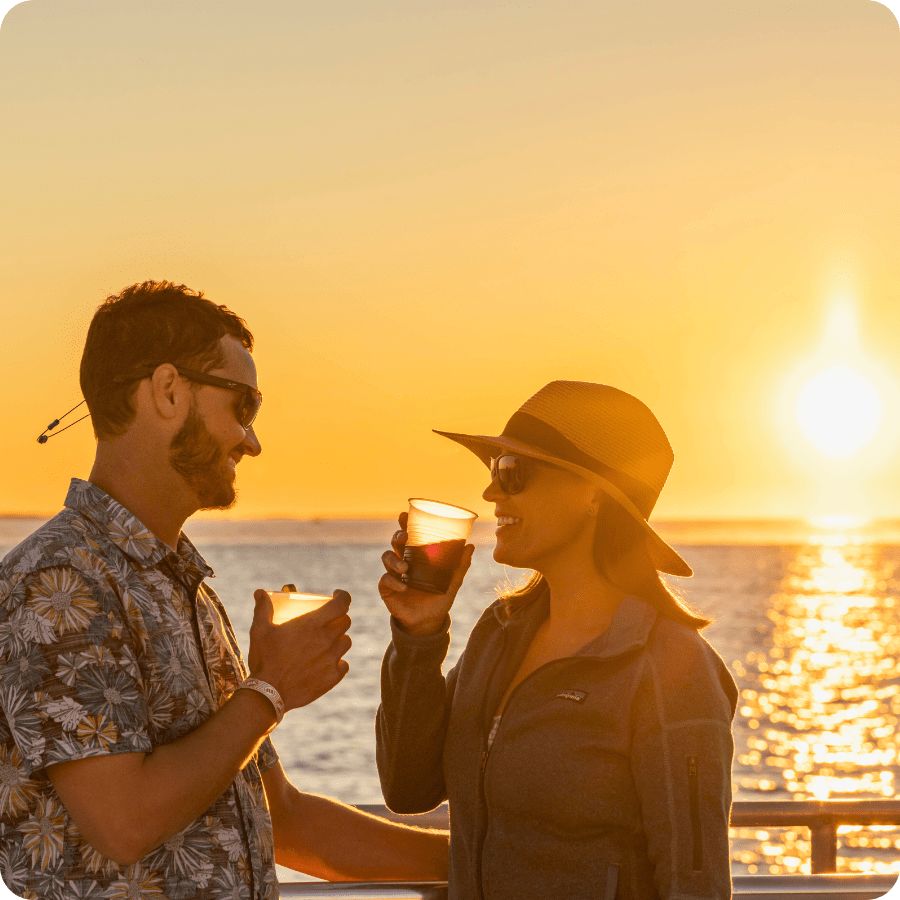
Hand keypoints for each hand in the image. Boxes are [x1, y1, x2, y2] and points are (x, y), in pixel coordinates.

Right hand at [248, 589, 351, 711]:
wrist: (268, 693)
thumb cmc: (265, 658)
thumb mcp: (260, 630)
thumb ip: (263, 608)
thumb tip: (260, 592)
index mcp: (313, 624)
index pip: (342, 604)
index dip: (343, 596)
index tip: (337, 595)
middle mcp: (327, 640)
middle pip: (346, 622)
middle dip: (339, 617)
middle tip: (327, 621)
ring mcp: (332, 659)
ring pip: (346, 642)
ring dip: (339, 639)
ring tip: (326, 642)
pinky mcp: (332, 677)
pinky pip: (344, 665)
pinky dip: (338, 662)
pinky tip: (327, 662)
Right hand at [378, 511, 473, 637]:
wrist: (428, 622)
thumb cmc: (439, 598)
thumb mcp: (452, 582)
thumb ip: (460, 566)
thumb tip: (470, 546)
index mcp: (417, 556)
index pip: (409, 536)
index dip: (404, 524)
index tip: (404, 515)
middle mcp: (403, 561)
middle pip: (395, 543)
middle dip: (397, 537)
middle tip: (404, 538)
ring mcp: (394, 574)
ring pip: (386, 558)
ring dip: (394, 560)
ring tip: (405, 568)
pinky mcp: (387, 589)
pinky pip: (385, 580)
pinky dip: (394, 582)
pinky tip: (404, 588)